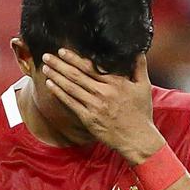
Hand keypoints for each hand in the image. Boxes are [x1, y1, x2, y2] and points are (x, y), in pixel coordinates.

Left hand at [41, 49, 165, 164]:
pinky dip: (59, 93)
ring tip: (45, 67)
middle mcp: (103, 92)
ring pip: (71, 87)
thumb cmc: (141, 113)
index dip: (74, 58)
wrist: (137, 139)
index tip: (63, 51)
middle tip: (47, 56)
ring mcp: (95, 106)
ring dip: (56, 76)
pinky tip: (50, 85)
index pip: (91, 66)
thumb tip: (138, 50)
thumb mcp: (144, 87)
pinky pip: (70, 103)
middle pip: (77, 75)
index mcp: (116, 82)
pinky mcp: (88, 118)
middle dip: (59, 64)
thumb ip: (139, 66)